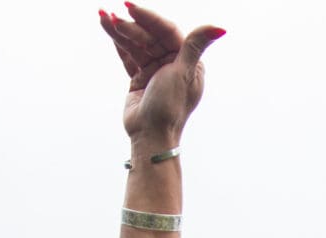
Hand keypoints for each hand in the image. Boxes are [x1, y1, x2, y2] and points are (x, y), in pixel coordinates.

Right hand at [99, 3, 224, 144]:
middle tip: (114, 19)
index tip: (131, 9)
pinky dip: (117, 42)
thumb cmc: (170, 108)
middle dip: (131, 26)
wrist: (150, 136)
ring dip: (120, 31)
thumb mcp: (184, 73)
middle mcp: (173, 64)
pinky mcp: (140, 78)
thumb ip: (196, 46)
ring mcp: (155, 71)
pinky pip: (128, 55)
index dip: (150, 18)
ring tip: (103, 18)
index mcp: (189, 62)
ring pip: (137, 44)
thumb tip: (221, 28)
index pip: (167, 32)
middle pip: (150, 36)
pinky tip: (106, 26)